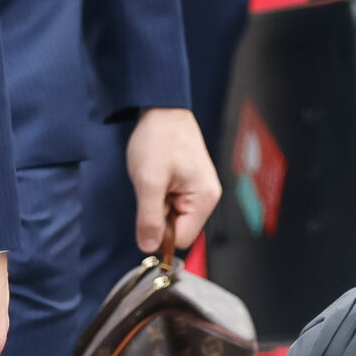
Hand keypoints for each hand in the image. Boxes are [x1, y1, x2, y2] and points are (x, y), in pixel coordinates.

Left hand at [128, 107, 221, 253]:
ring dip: (158, 203)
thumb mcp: (148, 181)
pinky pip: (173, 202)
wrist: (162, 109)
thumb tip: (149, 247)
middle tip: (152, 188)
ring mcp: (199, 190)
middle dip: (159, 214)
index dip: (160, 232)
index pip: (180, 239)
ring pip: (173, 215)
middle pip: (178, 228)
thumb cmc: (159, 138)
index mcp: (204, 199)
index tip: (148, 211)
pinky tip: (158, 175)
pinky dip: (160, 193)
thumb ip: (149, 218)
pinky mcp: (190, 183)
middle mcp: (207, 197)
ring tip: (155, 178)